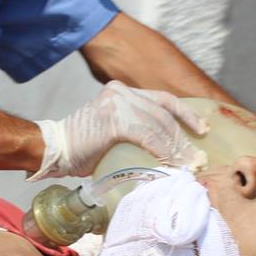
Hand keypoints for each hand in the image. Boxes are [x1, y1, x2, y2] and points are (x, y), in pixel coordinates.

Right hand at [29, 81, 208, 179]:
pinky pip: (147, 136)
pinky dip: (162, 151)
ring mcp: (117, 103)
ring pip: (158, 125)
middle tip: (197, 158)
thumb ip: (134, 131)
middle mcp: (121, 91)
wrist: (52, 150)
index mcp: (121, 91)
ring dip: (176, 148)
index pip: (162, 100)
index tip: (202, 129)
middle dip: (183, 138)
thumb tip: (164, 152)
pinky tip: (170, 164)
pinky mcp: (114, 120)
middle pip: (163, 114)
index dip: (185, 114)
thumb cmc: (80, 148)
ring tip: (188, 164)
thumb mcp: (111, 131)